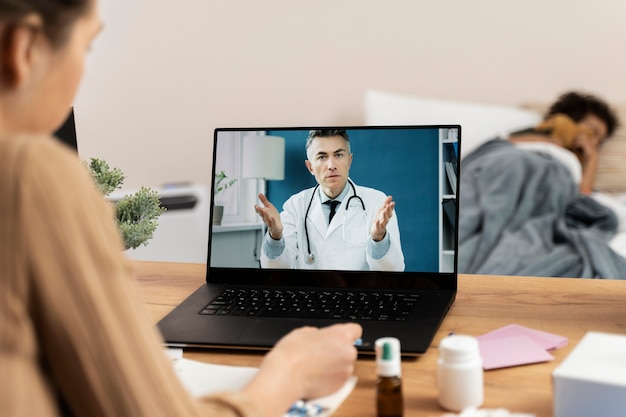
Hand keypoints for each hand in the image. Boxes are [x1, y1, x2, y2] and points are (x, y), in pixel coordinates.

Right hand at [243, 323, 361, 416]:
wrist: (285, 377)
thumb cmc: (292, 353)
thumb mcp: (303, 332)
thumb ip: (318, 333)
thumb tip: (318, 337)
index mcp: (341, 335)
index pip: (356, 330)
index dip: (345, 333)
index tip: (337, 336)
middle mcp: (348, 352)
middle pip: (348, 348)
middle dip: (337, 350)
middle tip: (320, 351)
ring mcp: (346, 371)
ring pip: (344, 364)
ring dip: (334, 364)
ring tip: (315, 365)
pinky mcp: (340, 386)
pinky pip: (339, 377)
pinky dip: (330, 376)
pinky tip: (315, 375)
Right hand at [254, 193, 282, 239]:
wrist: (277, 228)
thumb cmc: (272, 217)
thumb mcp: (269, 207)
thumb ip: (264, 201)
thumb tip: (259, 194)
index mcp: (264, 214)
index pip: (260, 211)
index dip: (258, 209)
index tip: (256, 205)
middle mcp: (266, 219)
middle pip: (262, 215)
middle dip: (260, 211)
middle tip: (257, 207)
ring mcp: (270, 223)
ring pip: (267, 219)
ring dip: (265, 215)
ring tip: (264, 210)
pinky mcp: (275, 227)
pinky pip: (273, 224)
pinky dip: (273, 221)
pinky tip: (272, 217)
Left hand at [370, 196, 394, 241]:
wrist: (376, 230)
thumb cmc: (379, 219)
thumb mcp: (381, 210)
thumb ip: (386, 203)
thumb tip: (390, 196)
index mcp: (386, 215)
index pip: (390, 210)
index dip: (391, 207)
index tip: (392, 203)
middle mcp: (385, 219)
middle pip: (388, 215)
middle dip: (389, 210)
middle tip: (388, 205)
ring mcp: (382, 224)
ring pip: (385, 220)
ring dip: (385, 216)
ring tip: (384, 211)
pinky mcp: (378, 229)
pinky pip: (378, 226)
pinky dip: (378, 224)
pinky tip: (377, 221)